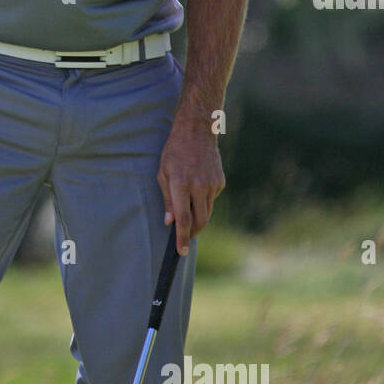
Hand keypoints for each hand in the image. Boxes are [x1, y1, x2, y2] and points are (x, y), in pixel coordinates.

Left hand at [157, 116, 225, 255]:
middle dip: (193, 233)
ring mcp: (212, 184)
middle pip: (200, 221)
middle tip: (186, 237)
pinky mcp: (220, 182)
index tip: (181, 251)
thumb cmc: (174, 152)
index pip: (184, 219)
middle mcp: (199, 186)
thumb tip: (170, 222)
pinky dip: (203, 201)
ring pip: (207, 212)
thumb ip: (167, 199)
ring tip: (188, 209)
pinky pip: (211, 199)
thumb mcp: (163, 173)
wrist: (197, 132)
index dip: (182, 238)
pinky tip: (197, 187)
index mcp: (181, 185)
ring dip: (198, 217)